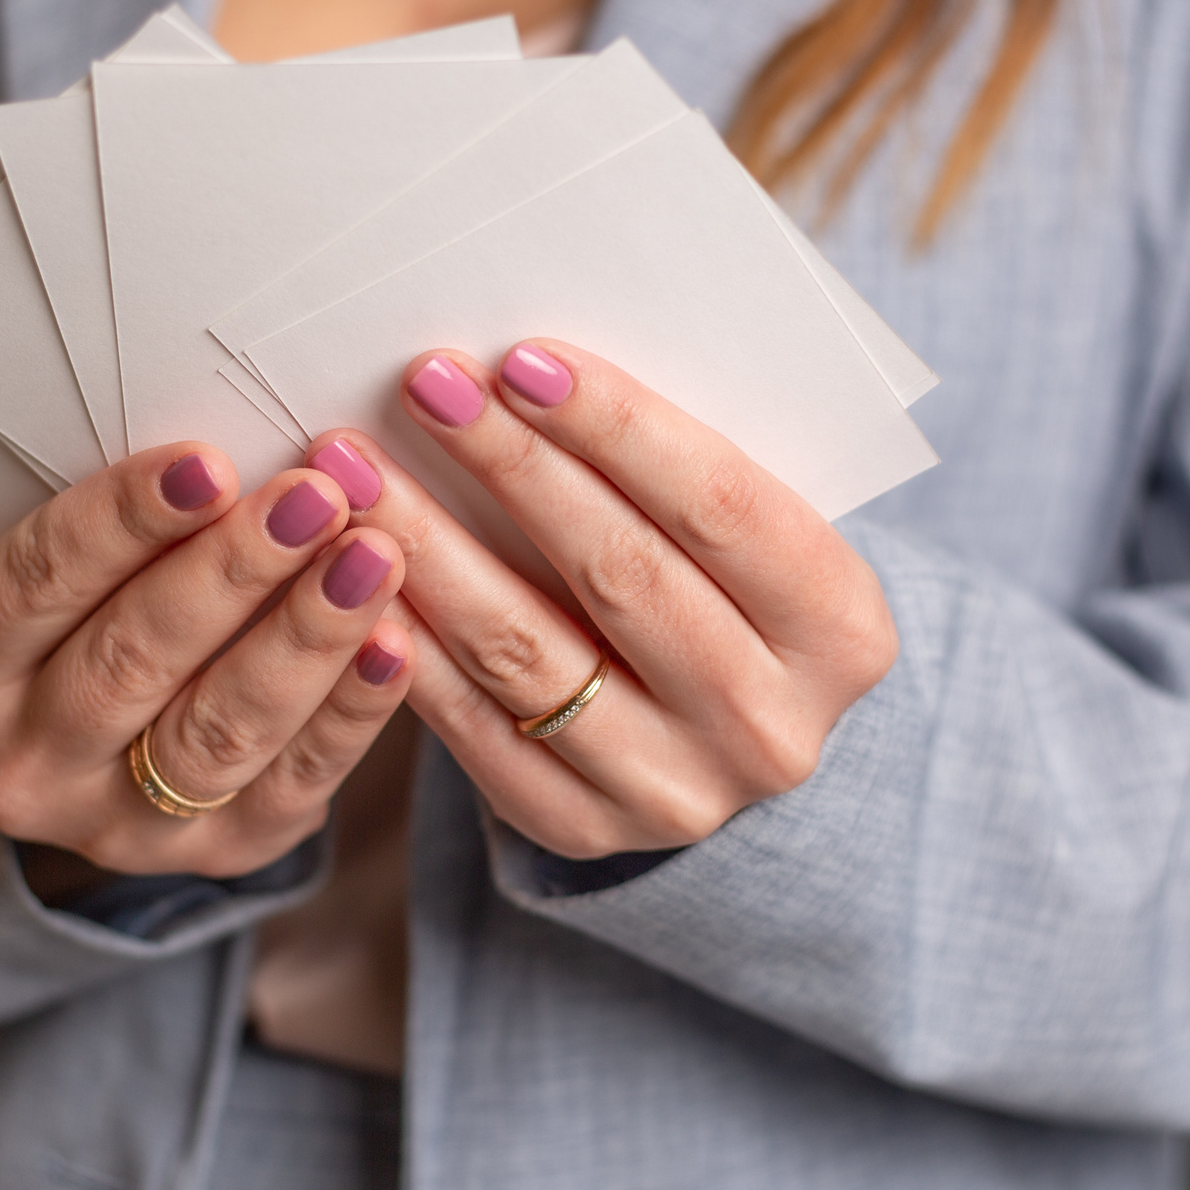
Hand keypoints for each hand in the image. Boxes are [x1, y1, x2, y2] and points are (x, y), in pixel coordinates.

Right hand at [0, 444, 412, 884]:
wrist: (108, 745)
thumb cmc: (96, 605)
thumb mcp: (77, 560)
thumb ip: (135, 519)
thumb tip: (246, 441)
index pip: (36, 581)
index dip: (124, 520)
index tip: (210, 463)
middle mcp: (23, 761)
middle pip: (130, 659)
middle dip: (233, 571)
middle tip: (314, 499)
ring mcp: (117, 825)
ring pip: (217, 729)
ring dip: (305, 636)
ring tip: (371, 557)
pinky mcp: (218, 854)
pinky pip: (294, 780)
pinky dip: (351, 708)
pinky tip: (393, 641)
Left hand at [306, 342, 897, 859]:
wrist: (730, 733)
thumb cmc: (727, 582)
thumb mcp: (753, 530)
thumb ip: (675, 464)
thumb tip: (527, 367)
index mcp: (839, 629)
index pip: (719, 507)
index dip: (617, 427)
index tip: (519, 359)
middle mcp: (769, 726)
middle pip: (620, 573)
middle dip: (511, 467)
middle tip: (424, 384)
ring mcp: (674, 792)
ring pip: (528, 652)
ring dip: (428, 548)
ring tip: (356, 470)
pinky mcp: (580, 829)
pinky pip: (473, 727)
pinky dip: (407, 642)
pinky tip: (350, 574)